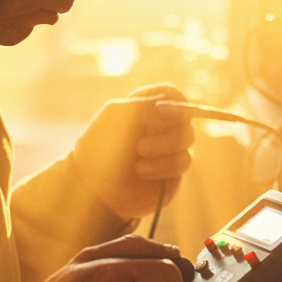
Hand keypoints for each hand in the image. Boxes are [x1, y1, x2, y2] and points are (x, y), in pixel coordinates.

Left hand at [72, 84, 195, 220]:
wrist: (93, 188)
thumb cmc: (99, 149)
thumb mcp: (116, 117)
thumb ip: (147, 106)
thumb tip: (179, 107)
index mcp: (144, 106)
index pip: (171, 94)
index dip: (172, 101)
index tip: (160, 111)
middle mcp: (159, 125)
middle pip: (185, 116)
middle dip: (165, 130)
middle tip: (139, 145)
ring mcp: (168, 148)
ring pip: (187, 138)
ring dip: (163, 148)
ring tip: (138, 160)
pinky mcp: (173, 170)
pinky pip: (184, 161)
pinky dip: (163, 166)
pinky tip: (142, 171)